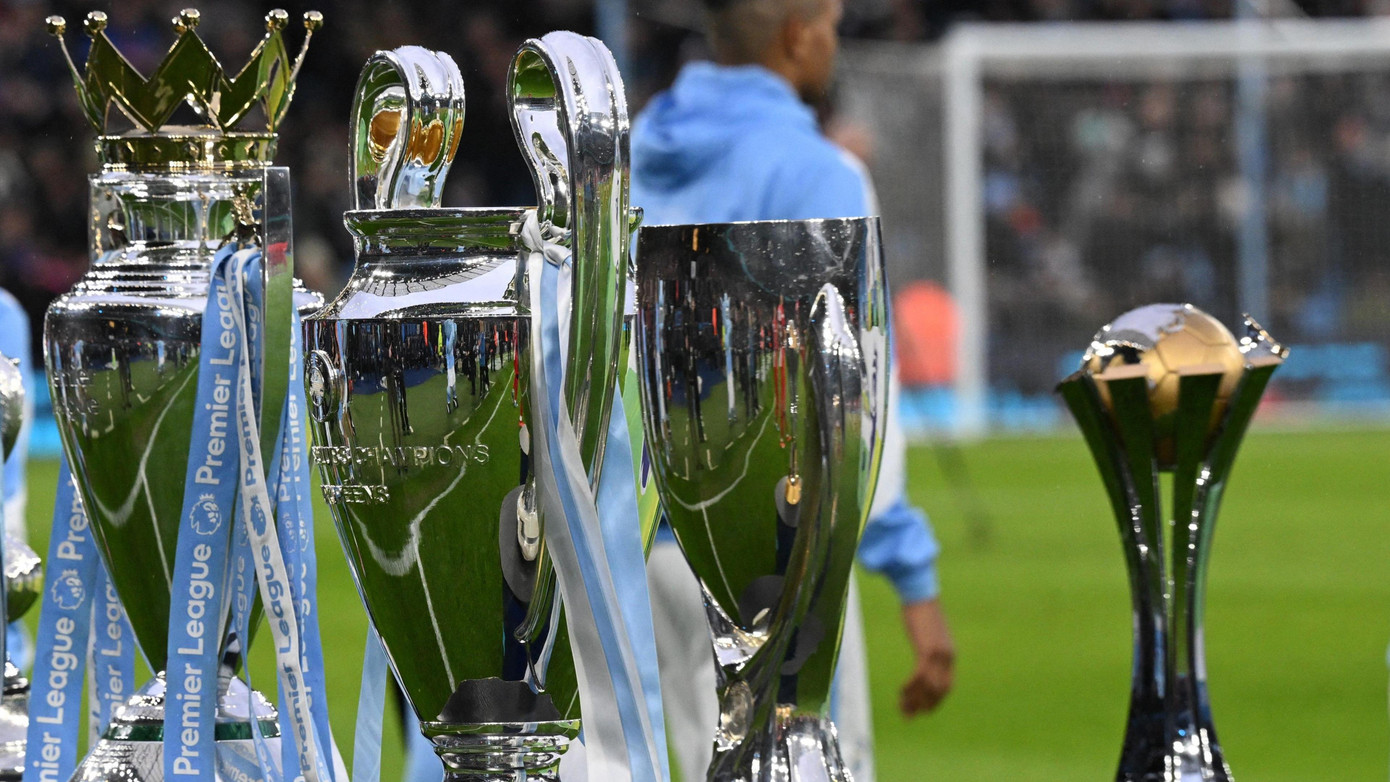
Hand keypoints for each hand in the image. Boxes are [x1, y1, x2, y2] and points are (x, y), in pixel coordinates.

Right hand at [898, 598, 954, 716]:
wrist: (920, 593)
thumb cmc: (921, 611)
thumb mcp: (929, 633)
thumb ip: (929, 646)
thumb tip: (923, 655)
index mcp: (950, 654)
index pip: (947, 687)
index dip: (934, 702)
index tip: (922, 711)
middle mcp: (947, 657)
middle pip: (938, 691)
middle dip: (923, 706)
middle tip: (907, 716)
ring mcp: (939, 654)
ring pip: (928, 687)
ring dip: (914, 700)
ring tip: (900, 707)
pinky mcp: (927, 649)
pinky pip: (919, 675)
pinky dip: (910, 686)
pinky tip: (901, 691)